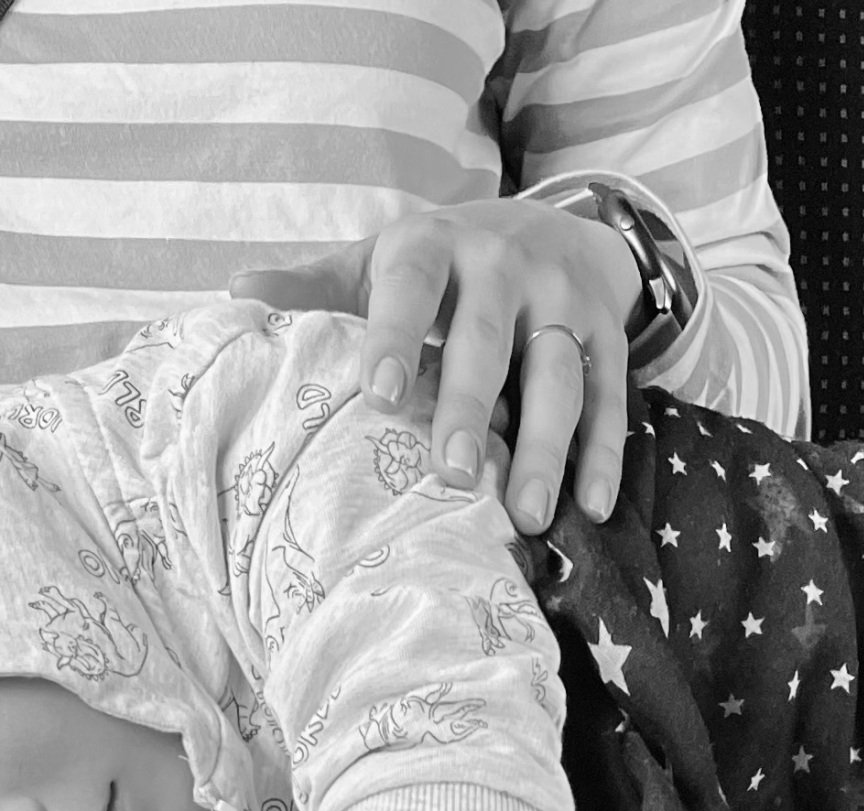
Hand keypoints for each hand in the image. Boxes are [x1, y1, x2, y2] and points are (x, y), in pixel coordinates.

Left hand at [230, 198, 641, 532]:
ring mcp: (564, 304)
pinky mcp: (609, 341)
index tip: (379, 396)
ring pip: (558, 379)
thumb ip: (318, 286)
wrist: (557, 229)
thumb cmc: (446, 266)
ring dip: (545, 448)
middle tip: (454, 471)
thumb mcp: (382, 261)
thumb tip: (237, 297)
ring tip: (528, 512)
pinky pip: (611, 402)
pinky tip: (591, 506)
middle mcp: (505, 267)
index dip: (397, 337)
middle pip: (488, 342)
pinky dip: (604, 457)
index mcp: (435, 245)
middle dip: (472, 407)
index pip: (412, 287)